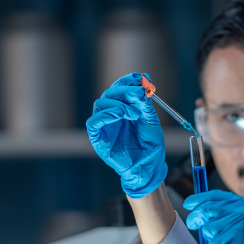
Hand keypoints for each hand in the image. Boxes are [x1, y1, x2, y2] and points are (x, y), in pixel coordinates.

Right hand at [87, 73, 166, 198]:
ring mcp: (104, 126)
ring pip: (100, 104)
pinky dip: (105, 115)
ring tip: (134, 113)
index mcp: (123, 108)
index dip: (127, 81)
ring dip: (118, 104)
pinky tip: (120, 116)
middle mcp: (111, 115)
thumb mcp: (150, 119)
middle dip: (124, 90)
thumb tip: (143, 82)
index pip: (119, 88)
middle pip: (109, 93)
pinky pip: (93, 122)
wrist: (148, 165)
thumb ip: (145, 103)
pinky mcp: (97, 138)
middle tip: (139, 93)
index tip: (140, 78)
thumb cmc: (150, 145)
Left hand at [184, 190, 243, 243]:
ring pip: (208, 229)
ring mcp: (239, 226)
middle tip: (192, 224)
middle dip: (195, 217)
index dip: (199, 199)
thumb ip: (227, 212)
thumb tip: (200, 208)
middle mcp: (242, 211)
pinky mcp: (234, 242)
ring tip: (225, 243)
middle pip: (207, 210)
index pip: (216, 196)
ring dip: (211, 238)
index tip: (188, 203)